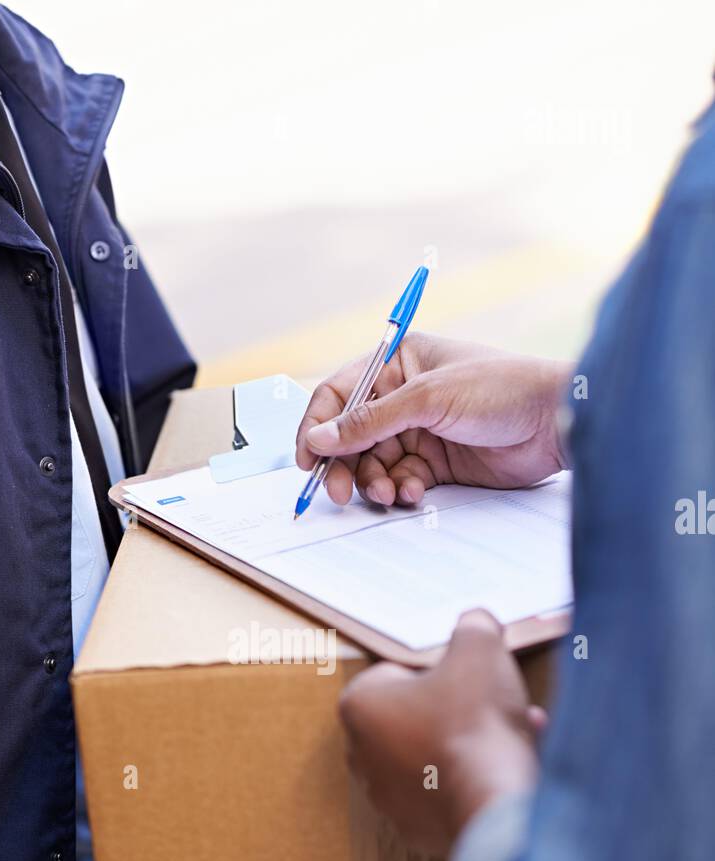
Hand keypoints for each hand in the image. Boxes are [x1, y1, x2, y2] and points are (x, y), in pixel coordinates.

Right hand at [295, 332, 568, 506]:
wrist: (556, 422)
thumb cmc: (501, 390)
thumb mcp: (428, 399)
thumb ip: (369, 421)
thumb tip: (319, 439)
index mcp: (398, 363)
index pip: (339, 393)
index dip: (319, 426)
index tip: (308, 459)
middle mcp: (404, 396)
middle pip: (352, 435)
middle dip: (344, 464)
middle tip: (341, 492)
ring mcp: (420, 430)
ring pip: (374, 462)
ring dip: (374, 481)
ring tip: (389, 493)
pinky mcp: (437, 462)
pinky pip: (400, 479)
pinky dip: (400, 490)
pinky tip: (414, 493)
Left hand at [339, 610, 542, 855]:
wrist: (492, 798)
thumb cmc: (474, 722)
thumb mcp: (480, 648)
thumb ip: (474, 626)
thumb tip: (476, 622)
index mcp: (360, 707)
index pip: (395, 673)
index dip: (437, 669)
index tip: (465, 674)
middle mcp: (362, 756)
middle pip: (414, 716)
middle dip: (454, 708)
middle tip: (490, 701)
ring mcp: (388, 798)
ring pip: (433, 755)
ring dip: (469, 742)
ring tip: (512, 730)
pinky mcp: (417, 830)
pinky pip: (447, 792)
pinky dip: (474, 777)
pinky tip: (510, 763)